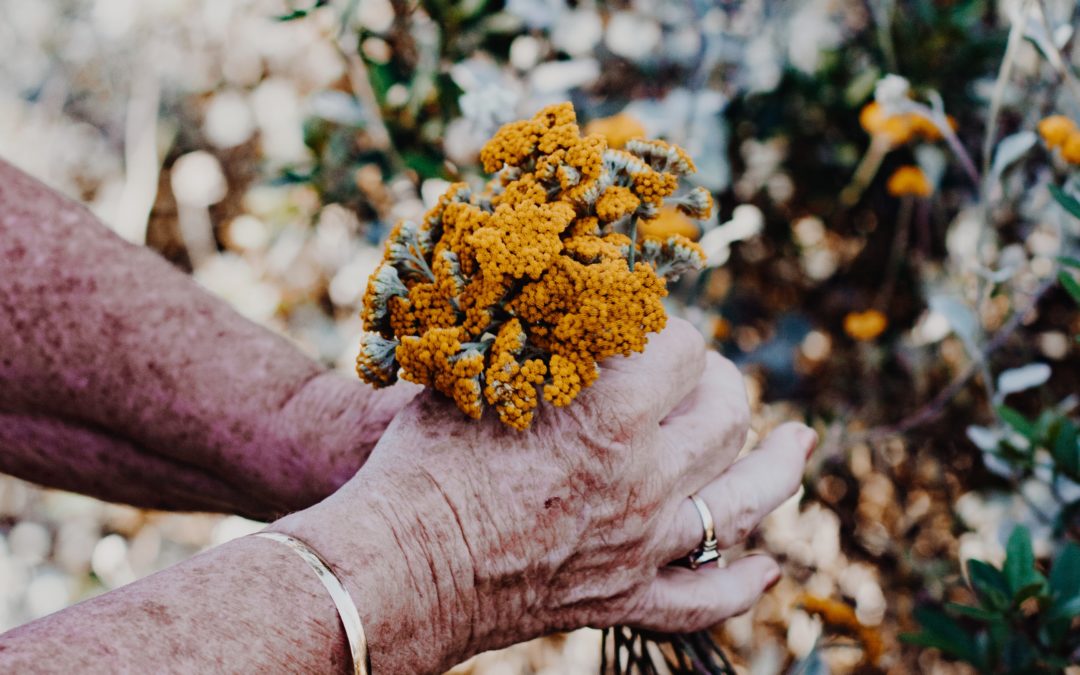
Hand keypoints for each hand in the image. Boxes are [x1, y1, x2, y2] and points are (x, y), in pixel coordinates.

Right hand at [277, 318, 814, 671]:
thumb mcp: (479, 378)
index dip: (671, 328)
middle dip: (722, 380)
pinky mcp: (625, 599)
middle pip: (728, 415)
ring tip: (800, 444)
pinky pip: (708, 597)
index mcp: (611, 415)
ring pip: (746, 502)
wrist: (394, 568)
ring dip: (779, 467)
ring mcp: (644, 547)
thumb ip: (536, 340)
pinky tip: (770, 564)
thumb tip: (567, 293)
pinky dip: (745, 580)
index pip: (683, 348)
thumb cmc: (422, 463)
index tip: (652, 326)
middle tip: (705, 373)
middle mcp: (645, 479)